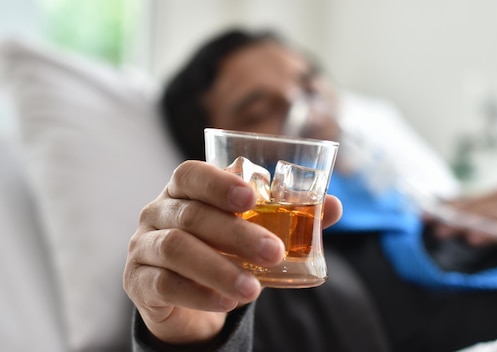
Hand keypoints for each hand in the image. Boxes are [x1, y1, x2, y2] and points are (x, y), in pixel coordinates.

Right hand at [123, 161, 341, 343]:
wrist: (188, 296)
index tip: (252, 197)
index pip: (191, 174)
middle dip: (237, 234)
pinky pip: (165, 284)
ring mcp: (143, 245)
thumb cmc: (221, 251)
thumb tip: (334, 206)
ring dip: (219, 269)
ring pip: (177, 249)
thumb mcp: (252, 232)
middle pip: (192, 214)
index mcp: (184, 191)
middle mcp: (158, 212)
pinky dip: (199, 293)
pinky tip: (228, 302)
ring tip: (254, 289)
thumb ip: (288, 217)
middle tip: (274, 252)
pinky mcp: (138, 280)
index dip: (219, 182)